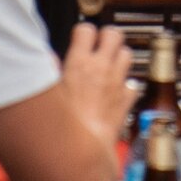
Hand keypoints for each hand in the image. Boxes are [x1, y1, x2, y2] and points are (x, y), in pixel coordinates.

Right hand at [59, 23, 133, 149]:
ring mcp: (116, 82)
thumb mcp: (48, 93)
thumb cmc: (63, 124)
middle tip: (101, 43)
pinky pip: (133, 85)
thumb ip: (49, 71)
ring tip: (109, 63)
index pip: (87, 29)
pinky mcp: (126, 100)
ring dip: (119, 56)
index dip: (83, 32)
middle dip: (108, 36)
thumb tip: (47, 59)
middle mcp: (101, 68)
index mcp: (80, 62)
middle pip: (114, 34)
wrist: (83, 150)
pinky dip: (127, 85)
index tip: (80, 37)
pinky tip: (117, 90)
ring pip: (127, 54)